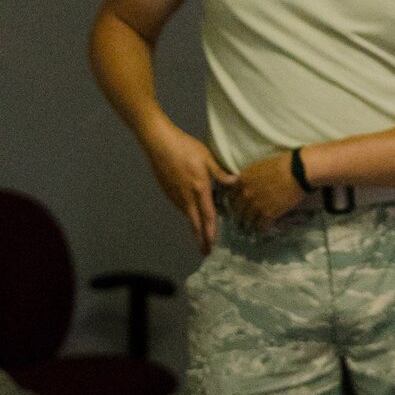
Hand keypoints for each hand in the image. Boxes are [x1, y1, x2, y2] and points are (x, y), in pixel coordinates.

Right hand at [143, 118, 235, 254]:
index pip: (208, 215)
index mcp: (199, 189)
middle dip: (200, 239)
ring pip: (187, 216)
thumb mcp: (207, 158)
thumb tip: (236, 182)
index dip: (211, 232)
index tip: (212, 245)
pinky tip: (191, 216)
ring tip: (201, 237)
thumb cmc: (184, 147)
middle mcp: (186, 196)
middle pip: (195, 223)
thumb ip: (220, 173)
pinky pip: (180, 207)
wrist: (158, 142)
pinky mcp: (167, 191)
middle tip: (205, 252)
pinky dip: (188, 215)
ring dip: (194, 228)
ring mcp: (175, 195)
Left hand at [230, 151, 304, 231]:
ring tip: (252, 226)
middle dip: (240, 214)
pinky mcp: (269, 213)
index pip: (230, 195)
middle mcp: (246, 194)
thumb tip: (242, 181)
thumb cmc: (280, 164)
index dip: (234, 201)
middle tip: (244, 217)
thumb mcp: (258, 166)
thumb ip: (248, 175)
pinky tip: (264, 228)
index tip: (238, 205)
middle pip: (237, 209)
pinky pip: (261, 225)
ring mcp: (257, 205)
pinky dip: (262, 227)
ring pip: (248, 219)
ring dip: (250, 223)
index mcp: (242, 180)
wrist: (297, 172)